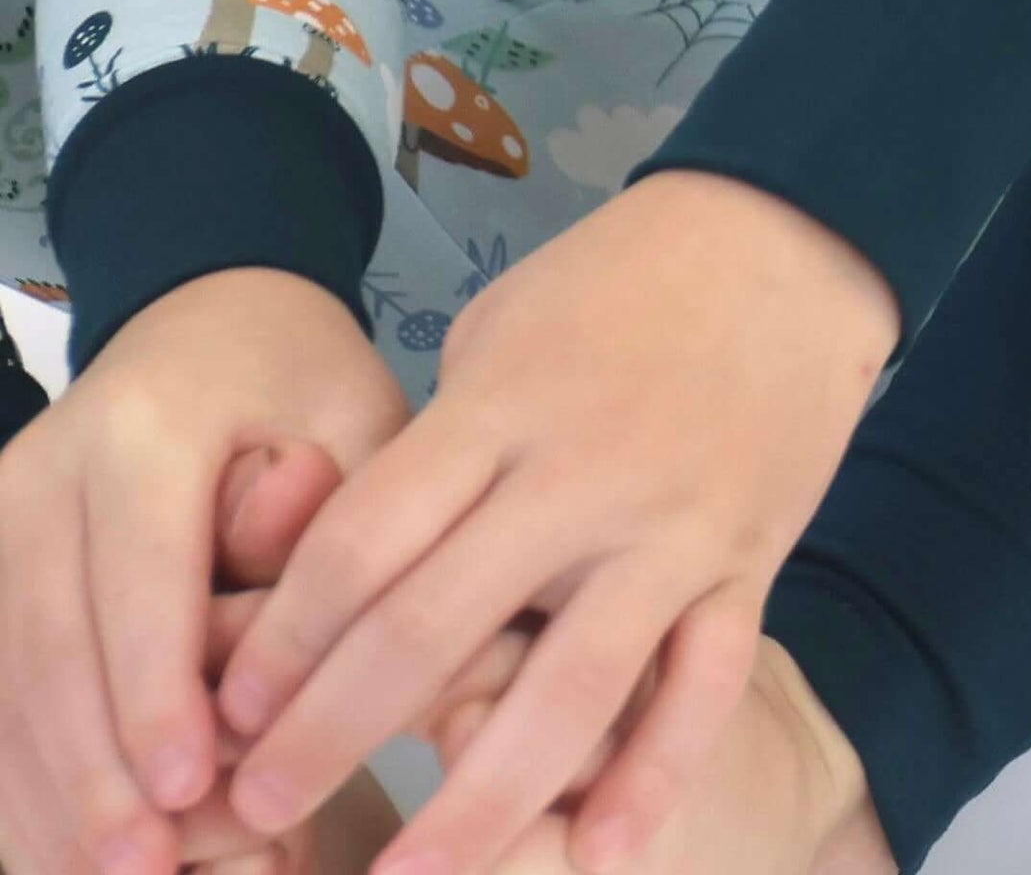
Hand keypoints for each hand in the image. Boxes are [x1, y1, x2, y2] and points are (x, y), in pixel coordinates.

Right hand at [0, 270, 404, 874]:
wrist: (206, 324)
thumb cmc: (304, 390)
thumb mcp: (361, 424)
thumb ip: (341, 526)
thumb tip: (293, 653)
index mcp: (142, 431)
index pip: (140, 583)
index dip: (159, 694)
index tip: (188, 788)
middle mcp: (39, 474)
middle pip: (52, 649)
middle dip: (95, 771)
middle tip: (142, 868)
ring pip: (7, 681)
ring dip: (50, 789)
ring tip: (109, 872)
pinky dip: (26, 768)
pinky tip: (64, 840)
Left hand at [209, 172, 894, 874]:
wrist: (793, 235)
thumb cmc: (621, 281)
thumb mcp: (498, 330)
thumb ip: (432, 449)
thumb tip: (347, 567)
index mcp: (501, 412)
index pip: (362, 546)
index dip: (282, 640)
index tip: (222, 709)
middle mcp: (580, 478)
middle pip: (432, 631)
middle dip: (330, 736)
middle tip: (254, 810)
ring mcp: (673, 527)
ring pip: (569, 690)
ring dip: (479, 801)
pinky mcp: (750, 560)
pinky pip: (702, 685)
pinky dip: (654, 775)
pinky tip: (598, 853)